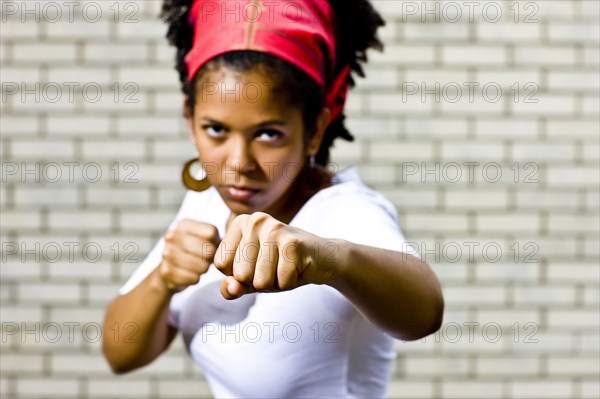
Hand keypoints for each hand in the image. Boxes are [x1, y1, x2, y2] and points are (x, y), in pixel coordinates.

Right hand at [158, 219, 220, 292]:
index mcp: (183, 224)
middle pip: (208, 250)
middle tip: (205, 260)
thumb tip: (228, 245)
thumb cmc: (193, 252)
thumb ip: (216, 238)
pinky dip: (195, 279)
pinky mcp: (166, 271)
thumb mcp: (203, 239)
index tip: (212, 247)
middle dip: (211, 258)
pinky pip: (194, 278)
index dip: (217, 243)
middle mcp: (172, 236)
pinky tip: (189, 275)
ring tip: (198, 267)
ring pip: (202, 266)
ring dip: (204, 269)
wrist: (170, 271)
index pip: (211, 233)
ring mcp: (167, 253)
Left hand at [213, 212, 341, 298]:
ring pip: (260, 281)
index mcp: (241, 223)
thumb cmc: (282, 265)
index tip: (257, 262)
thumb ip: (232, 286)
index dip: (239, 274)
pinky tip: (298, 268)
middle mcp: (256, 221)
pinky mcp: (294, 244)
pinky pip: (281, 282)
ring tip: (286, 266)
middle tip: (275, 266)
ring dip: (275, 282)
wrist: (323, 257)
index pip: (222, 264)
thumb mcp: (251, 277)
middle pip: (240, 274)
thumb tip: (231, 288)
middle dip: (258, 280)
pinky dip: (290, 282)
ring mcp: (275, 230)